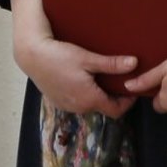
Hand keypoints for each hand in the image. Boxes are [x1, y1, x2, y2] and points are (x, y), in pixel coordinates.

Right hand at [15, 35, 136, 117]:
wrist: (32, 56)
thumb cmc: (60, 56)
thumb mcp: (88, 59)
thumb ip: (112, 64)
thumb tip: (134, 63)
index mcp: (90, 99)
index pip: (117, 111)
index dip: (128, 103)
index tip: (132, 89)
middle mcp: (79, 108)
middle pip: (103, 107)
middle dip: (113, 97)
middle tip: (118, 79)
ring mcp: (67, 106)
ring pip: (90, 105)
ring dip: (98, 95)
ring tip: (101, 78)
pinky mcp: (58, 102)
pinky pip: (77, 102)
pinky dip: (84, 94)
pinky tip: (82, 79)